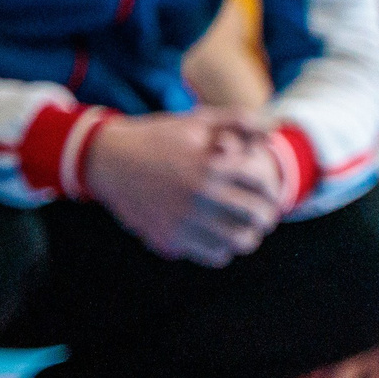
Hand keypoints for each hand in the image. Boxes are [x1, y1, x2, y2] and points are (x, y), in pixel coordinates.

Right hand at [85, 111, 286, 266]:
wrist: (106, 159)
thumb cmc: (157, 138)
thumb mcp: (194, 121)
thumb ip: (236, 121)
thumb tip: (272, 129)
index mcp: (210, 164)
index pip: (263, 183)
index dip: (272, 188)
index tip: (269, 193)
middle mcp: (199, 194)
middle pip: (257, 216)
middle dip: (266, 215)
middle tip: (263, 215)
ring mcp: (183, 220)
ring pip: (240, 241)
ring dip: (247, 235)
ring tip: (243, 229)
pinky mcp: (169, 239)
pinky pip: (215, 256)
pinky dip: (222, 249)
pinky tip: (216, 237)